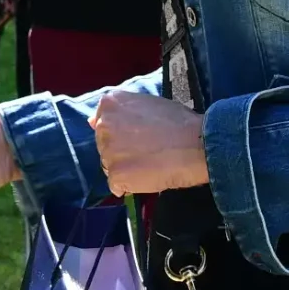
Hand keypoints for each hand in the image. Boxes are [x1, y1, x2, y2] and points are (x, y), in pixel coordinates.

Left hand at [93, 91, 209, 194]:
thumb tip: (91, 121)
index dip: (121, 133)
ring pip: (109, 165)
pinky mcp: (115, 175)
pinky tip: (148, 177)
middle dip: (121, 150)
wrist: (197, 144)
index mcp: (111, 104)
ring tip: (150, 165)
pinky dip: (130, 186)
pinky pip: (117, 185)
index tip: (137, 137)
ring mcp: (108, 151)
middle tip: (147, 152)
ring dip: (126, 168)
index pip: (102, 122)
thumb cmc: (179, 121)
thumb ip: (121, 111)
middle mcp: (104, 125)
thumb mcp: (148, 103)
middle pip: (104, 144)